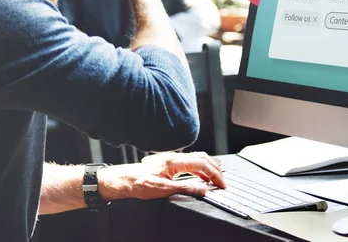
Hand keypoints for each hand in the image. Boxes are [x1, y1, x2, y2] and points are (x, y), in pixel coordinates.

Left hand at [98, 152, 224, 200]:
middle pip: (202, 157)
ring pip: (197, 158)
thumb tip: (203, 189)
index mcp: (174, 161)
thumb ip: (185, 188)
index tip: (221, 184)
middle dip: (215, 169)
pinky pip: (190, 162)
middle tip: (222, 182)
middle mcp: (174, 157)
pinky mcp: (170, 163)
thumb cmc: (139, 183)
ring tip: (216, 178)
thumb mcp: (163, 190)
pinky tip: (201, 176)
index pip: (202, 164)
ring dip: (209, 167)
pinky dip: (200, 168)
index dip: (214, 174)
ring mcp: (172, 158)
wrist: (125, 180)